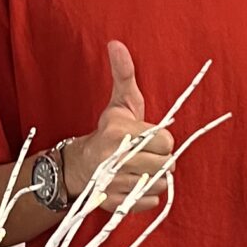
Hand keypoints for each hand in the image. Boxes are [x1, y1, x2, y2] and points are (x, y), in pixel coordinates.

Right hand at [64, 41, 171, 208]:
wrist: (80, 165)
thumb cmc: (109, 131)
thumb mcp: (119, 101)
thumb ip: (123, 73)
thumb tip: (116, 43)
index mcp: (119, 133)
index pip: (166, 141)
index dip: (162, 140)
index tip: (149, 138)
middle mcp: (115, 160)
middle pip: (166, 164)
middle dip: (160, 159)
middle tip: (145, 154)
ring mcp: (114, 184)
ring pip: (160, 184)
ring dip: (155, 178)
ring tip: (140, 168)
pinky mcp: (115, 203)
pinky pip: (149, 202)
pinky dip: (146, 195)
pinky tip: (133, 183)